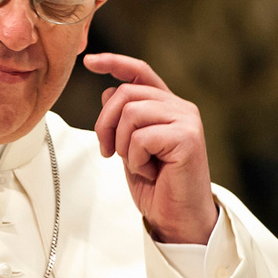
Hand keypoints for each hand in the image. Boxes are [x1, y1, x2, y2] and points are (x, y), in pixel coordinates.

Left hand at [83, 53, 217, 243]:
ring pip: (130, 113)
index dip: (113, 62)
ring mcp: (186, 120)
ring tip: (138, 163)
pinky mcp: (188, 137)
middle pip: (124, 93)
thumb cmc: (155, 183)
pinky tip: (151, 170)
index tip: (89, 61)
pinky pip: (141, 137)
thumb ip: (123, 117)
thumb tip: (107, 91)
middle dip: (105, 123)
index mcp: (165, 104)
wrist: (177, 217)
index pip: (139, 71)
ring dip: (122, 144)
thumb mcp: (129, 144)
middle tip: (107, 151)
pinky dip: (135, 159)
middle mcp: (179, 106)